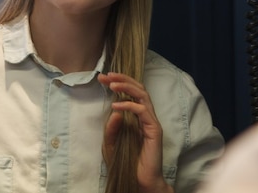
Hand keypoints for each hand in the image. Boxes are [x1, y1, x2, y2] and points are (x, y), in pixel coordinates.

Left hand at [97, 72, 173, 192]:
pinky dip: (129, 105)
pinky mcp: (154, 130)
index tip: (103, 77)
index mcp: (136, 116)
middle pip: (138, 88)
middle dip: (122, 79)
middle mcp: (146, 116)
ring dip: (126, 86)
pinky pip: (143, 111)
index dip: (118, 82)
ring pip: (142, 95)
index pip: (130, 92)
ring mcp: (151, 122)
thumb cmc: (126, 164)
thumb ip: (110, 129)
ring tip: (112, 84)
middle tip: (107, 75)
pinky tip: (116, 105)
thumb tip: (114, 111)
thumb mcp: (111, 145)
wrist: (139, 182)